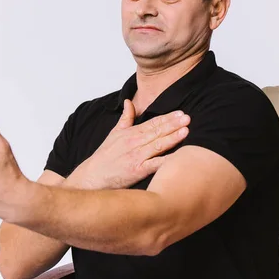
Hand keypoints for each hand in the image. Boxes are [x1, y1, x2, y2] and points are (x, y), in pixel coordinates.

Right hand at [66, 99, 189, 189]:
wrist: (92, 176)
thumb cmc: (104, 157)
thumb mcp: (114, 133)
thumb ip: (125, 118)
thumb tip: (129, 102)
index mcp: (130, 134)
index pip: (152, 123)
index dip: (167, 117)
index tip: (180, 113)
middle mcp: (134, 143)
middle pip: (157, 131)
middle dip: (173, 124)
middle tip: (187, 117)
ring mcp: (136, 157)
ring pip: (158, 145)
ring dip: (172, 137)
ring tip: (185, 130)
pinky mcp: (137, 171)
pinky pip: (155, 165)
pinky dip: (166, 161)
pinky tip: (178, 157)